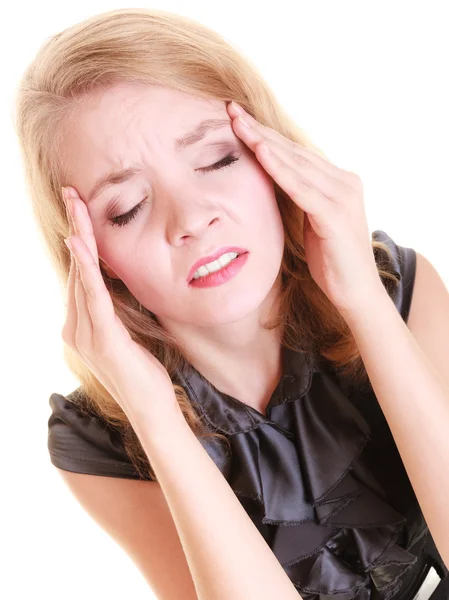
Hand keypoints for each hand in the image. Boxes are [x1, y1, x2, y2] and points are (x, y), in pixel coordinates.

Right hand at [61, 186, 178, 429]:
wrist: (150, 408)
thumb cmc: (142, 371)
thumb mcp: (127, 333)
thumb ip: (114, 311)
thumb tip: (115, 285)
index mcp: (81, 324)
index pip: (79, 275)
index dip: (79, 240)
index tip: (79, 208)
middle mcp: (76, 327)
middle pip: (75, 269)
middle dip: (75, 230)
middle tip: (73, 194)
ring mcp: (85, 335)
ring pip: (81, 277)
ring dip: (79, 239)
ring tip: (76, 206)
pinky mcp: (102, 340)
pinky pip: (93, 298)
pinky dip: (86, 270)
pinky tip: (82, 245)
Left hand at [226, 101, 384, 314]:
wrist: (355, 293)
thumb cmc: (331, 260)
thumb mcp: (311, 222)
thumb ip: (300, 198)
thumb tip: (275, 182)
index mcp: (338, 181)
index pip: (295, 154)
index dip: (266, 136)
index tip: (238, 120)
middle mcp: (344, 181)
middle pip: (294, 151)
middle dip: (260, 131)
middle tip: (231, 110)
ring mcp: (342, 196)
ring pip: (296, 164)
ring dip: (264, 143)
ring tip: (239, 123)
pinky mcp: (335, 214)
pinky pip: (302, 188)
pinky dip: (281, 170)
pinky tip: (262, 153)